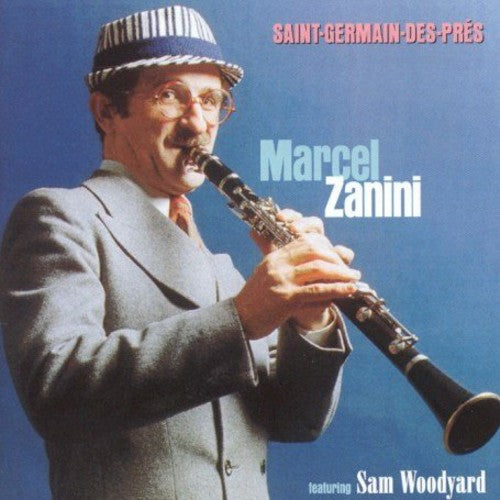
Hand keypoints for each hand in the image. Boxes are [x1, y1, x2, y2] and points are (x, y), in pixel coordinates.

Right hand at [235, 210, 359, 338]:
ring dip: (341, 273)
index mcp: (275, 257)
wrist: (239, 318)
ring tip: (354, 278)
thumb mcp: (267, 275)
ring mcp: (282, 280)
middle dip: (336, 259)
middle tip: (349, 269)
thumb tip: (312, 266)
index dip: (325, 246)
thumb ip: (286, 267)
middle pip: (315, 251)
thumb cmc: (255, 299)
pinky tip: (347, 290)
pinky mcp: (286, 298)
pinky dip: (336, 289)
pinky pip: (317, 290)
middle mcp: (279, 265)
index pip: (304, 241)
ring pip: (319, 269)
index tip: (337, 256)